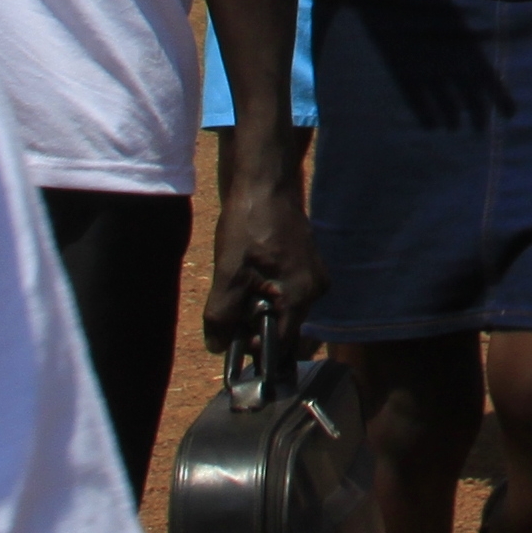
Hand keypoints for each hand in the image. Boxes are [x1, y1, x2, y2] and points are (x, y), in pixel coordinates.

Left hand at [204, 136, 319, 339]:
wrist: (265, 183)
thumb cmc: (249, 224)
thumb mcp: (228, 273)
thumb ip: (222, 315)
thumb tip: (217, 347)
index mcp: (301, 294)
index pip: (280, 344)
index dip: (254, 348)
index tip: (231, 341)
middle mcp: (314, 290)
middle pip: (282, 327)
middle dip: (254, 325)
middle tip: (229, 310)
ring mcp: (312, 276)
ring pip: (282, 309)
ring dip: (258, 308)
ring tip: (237, 285)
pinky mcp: (305, 265)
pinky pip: (285, 292)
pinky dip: (264, 293)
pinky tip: (248, 273)